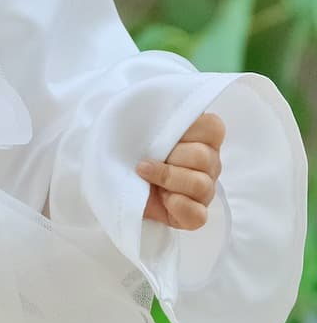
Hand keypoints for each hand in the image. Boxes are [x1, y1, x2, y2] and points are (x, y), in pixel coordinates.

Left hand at [136, 112, 225, 230]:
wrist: (110, 173)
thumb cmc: (127, 143)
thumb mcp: (137, 119)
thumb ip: (156, 111)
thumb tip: (161, 107)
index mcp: (201, 136)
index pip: (213, 127)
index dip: (188, 129)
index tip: (162, 132)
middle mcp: (208, 163)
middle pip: (204, 157)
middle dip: (171, 156)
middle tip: (147, 157)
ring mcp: (205, 190)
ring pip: (201, 185)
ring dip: (167, 178)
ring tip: (144, 173)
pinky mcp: (194, 215)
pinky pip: (197, 214)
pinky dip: (176, 205)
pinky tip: (161, 197)